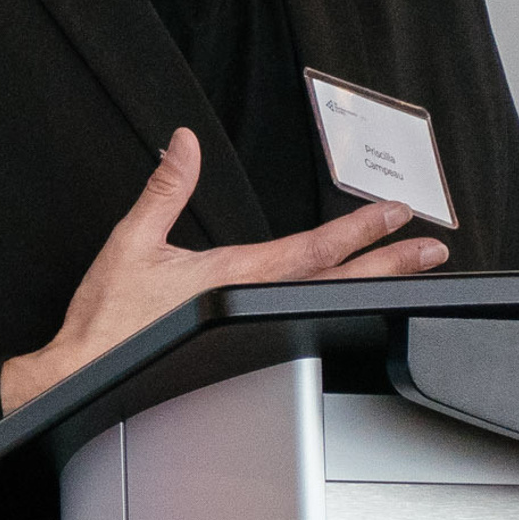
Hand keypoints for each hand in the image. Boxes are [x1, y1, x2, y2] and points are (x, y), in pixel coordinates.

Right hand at [0, 125, 447, 412]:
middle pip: (335, 283)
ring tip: (412, 275)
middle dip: (388, 266)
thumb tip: (183, 144)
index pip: (310, 249)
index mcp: (233, 277)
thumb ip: (165, 189)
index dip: (357, 230)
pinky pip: (303, 327)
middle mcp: (250, 306)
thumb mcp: (133, 241)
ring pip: (326, 306)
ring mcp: (250, 332)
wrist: (86, 375)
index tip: (395, 214)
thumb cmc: (107, 322)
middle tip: (432, 251)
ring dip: (373, 288)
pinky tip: (355, 308)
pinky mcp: (241, 350)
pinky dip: (338, 313)